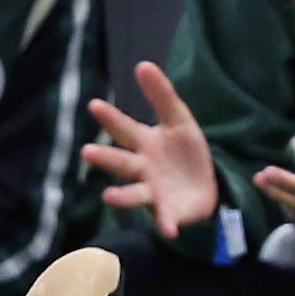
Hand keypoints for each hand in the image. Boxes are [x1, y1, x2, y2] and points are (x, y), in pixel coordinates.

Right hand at [81, 61, 218, 239]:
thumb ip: (162, 96)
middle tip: (88, 152)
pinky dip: (166, 225)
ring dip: (121, 197)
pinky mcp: (169, 213)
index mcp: (144, 144)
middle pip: (121, 163)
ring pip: (134, 194)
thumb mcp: (180, 121)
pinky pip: (165, 220)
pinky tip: (169, 231)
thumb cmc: (184, 151)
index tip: (95, 105)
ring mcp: (153, 192)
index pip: (125, 129)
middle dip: (105, 159)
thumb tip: (143, 64)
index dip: (111, 118)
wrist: (206, 185)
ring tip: (108, 197)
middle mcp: (142, 169)